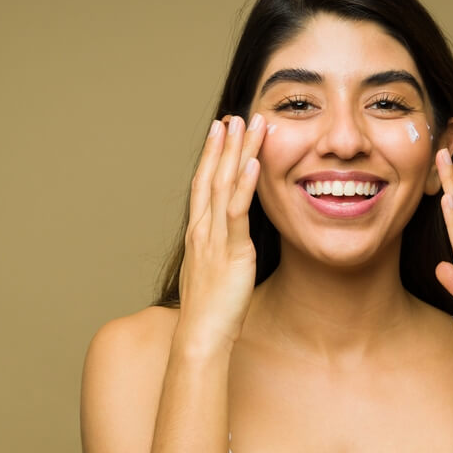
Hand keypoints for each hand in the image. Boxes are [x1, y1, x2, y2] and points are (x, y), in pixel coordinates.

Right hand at [175, 114, 265, 353]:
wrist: (201, 337)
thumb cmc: (211, 313)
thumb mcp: (216, 273)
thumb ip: (224, 252)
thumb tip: (238, 243)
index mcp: (198, 234)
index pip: (203, 185)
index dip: (211, 156)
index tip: (219, 130)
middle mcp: (202, 230)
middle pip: (210, 176)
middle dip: (223, 144)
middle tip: (233, 116)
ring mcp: (214, 238)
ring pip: (223, 185)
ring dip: (236, 152)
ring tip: (246, 124)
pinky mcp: (232, 251)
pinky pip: (237, 211)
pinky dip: (244, 184)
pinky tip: (253, 162)